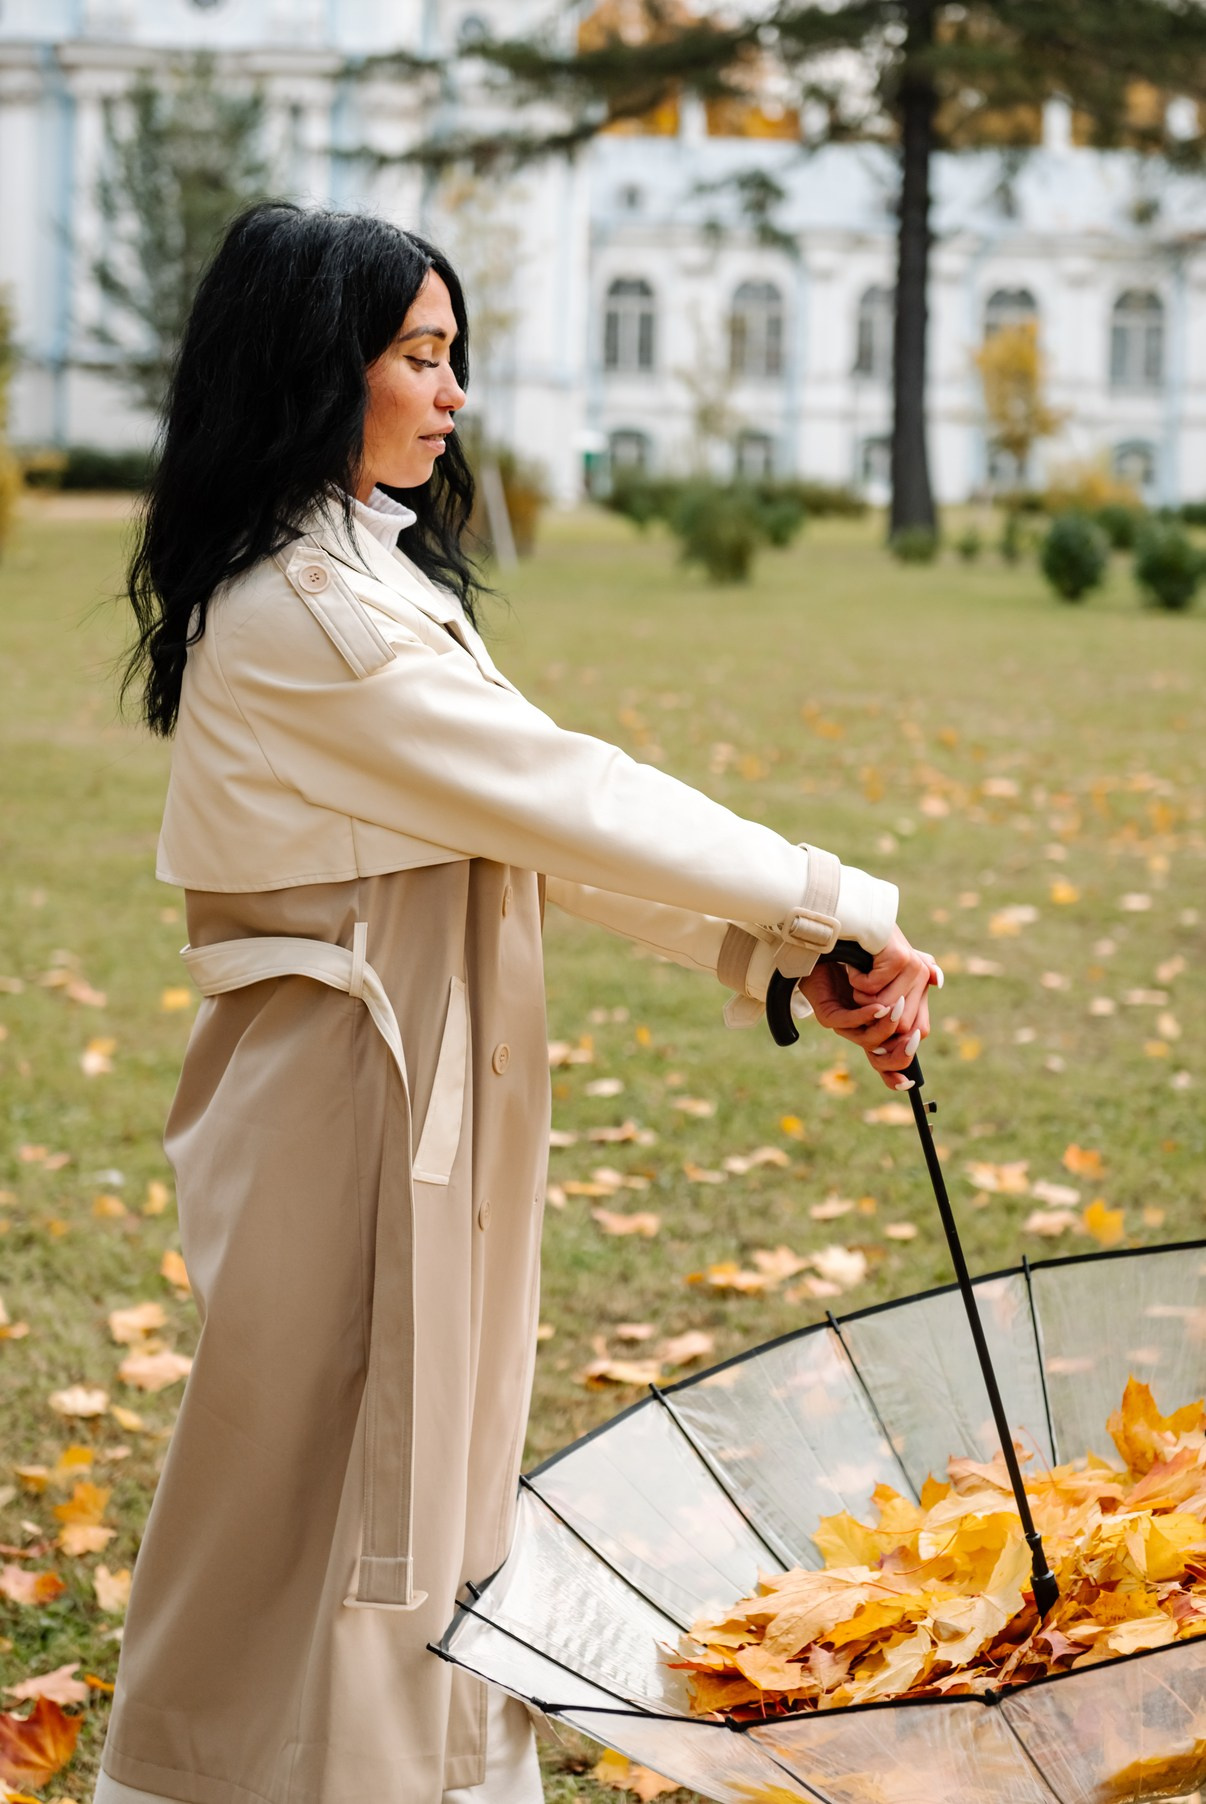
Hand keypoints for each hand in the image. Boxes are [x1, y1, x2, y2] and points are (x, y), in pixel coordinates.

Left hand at [796, 928, 941, 1088]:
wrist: (829, 948)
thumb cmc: (862, 959)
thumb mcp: (894, 967)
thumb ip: (915, 973)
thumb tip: (938, 979)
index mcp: (881, 1027)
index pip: (897, 1055)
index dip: (907, 1056)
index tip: (918, 1043)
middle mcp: (864, 1031)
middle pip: (886, 1055)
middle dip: (901, 1044)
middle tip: (913, 1030)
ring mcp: (846, 1026)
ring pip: (870, 1040)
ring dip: (887, 1026)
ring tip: (898, 1009)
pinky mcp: (829, 1015)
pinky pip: (848, 1022)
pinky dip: (865, 1015)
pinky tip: (877, 1007)